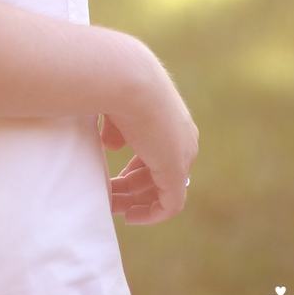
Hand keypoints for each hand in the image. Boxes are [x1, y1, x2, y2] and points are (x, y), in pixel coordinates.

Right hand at [99, 71, 197, 225]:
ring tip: (113, 207)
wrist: (126, 77)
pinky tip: (130, 217)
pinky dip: (151, 215)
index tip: (116, 178)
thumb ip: (117, 128)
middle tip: (111, 197)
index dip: (136, 168)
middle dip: (135, 188)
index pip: (158, 152)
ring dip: (137, 202)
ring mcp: (182, 154)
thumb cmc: (114, 83)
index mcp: (170, 119)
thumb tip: (112, 144)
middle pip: (161, 174)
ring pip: (163, 190)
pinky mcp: (176, 170)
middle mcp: (182, 138)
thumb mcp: (115, 107)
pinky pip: (170, 205)